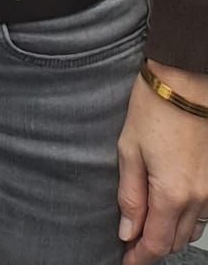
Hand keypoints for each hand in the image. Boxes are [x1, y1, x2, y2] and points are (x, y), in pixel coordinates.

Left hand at [117, 60, 207, 260]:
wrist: (187, 80)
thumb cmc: (154, 108)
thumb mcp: (129, 149)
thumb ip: (130, 194)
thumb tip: (127, 230)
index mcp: (171, 193)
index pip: (156, 243)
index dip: (139, 257)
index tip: (126, 261)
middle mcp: (198, 198)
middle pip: (175, 241)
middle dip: (153, 245)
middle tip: (132, 240)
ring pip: (192, 229)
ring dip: (171, 233)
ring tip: (148, 225)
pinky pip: (204, 212)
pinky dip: (186, 218)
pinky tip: (170, 207)